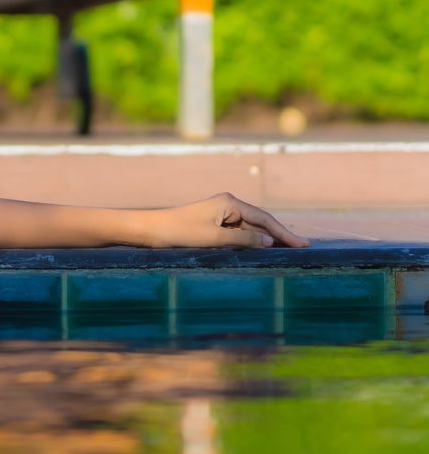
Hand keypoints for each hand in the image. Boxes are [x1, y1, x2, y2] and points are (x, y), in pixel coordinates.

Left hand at [152, 192, 308, 248]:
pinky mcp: (214, 223)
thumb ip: (243, 239)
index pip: (264, 218)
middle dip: (280, 235)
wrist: (151, 230)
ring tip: (288, 251)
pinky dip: (252, 241)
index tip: (302, 244)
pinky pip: (239, 232)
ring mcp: (221, 213)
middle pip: (260, 221)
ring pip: (250, 228)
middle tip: (302, 248)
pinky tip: (262, 249)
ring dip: (267, 239)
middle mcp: (227, 204)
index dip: (284, 233)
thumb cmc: (180, 232)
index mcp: (229, 203)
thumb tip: (268, 240)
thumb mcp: (214, 238)